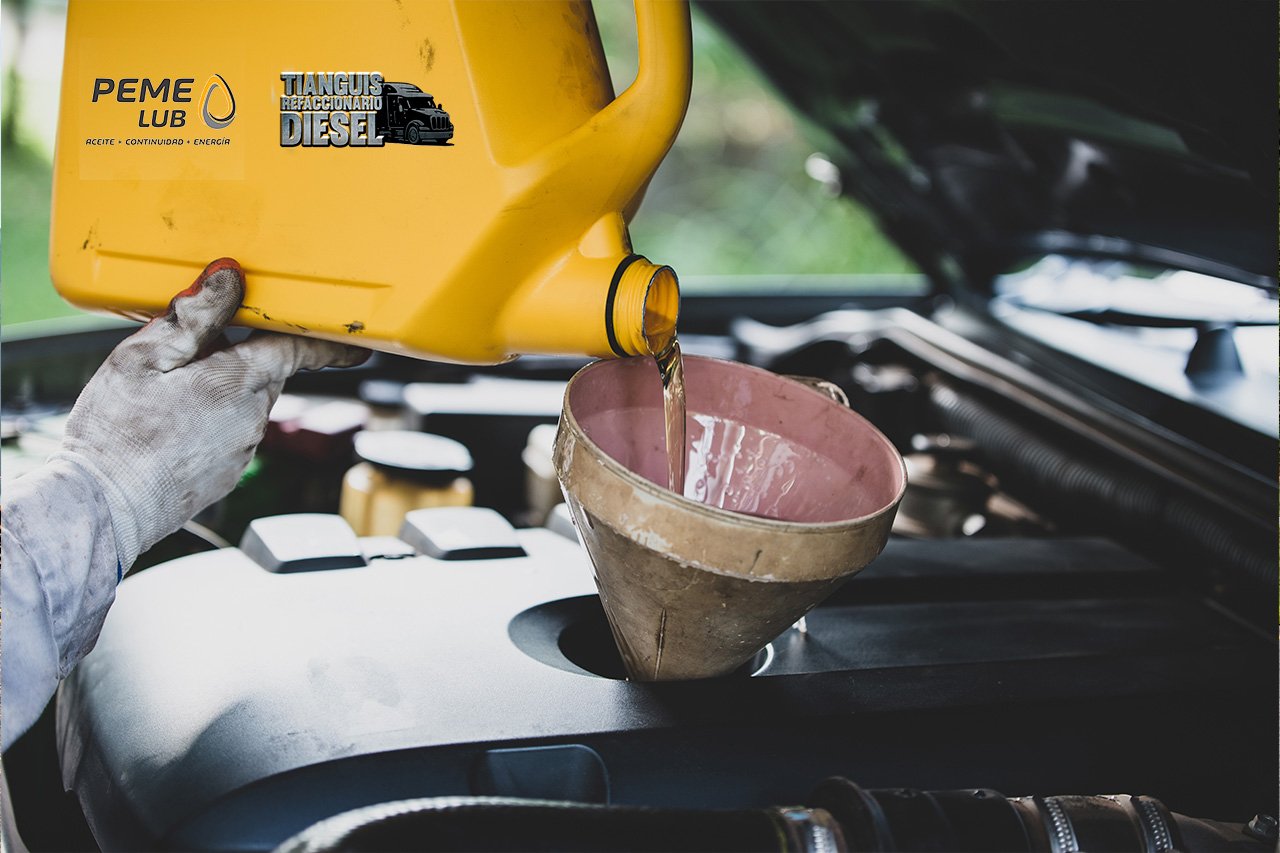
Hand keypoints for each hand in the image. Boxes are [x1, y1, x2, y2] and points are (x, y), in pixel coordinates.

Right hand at [53, 258, 368, 567]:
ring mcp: (241, 451)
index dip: (330, 342)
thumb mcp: (145, 357)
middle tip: (194, 348)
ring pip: (244, 403)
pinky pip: (228, 433)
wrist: (103, 507)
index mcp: (239, 382)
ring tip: (166, 392)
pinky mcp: (225, 474)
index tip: (358, 340)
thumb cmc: (119, 432)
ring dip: (220, 388)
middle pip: (265, 373)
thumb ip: (193, 316)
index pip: (300, 351)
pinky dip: (208, 420)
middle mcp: (252, 418)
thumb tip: (231, 279)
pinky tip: (167, 425)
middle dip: (241, 355)